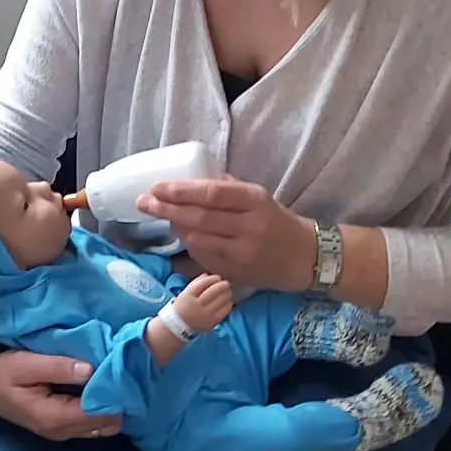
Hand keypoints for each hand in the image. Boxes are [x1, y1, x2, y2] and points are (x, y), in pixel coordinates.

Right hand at [0, 349, 121, 440]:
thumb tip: (91, 369)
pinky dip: (98, 407)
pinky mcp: (60, 427)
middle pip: (107, 424)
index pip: (99, 413)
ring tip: (108, 377)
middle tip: (117, 373)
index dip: (114, 393)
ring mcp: (61, 432)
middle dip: (116, 400)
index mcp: (53, 417)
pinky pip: (91, 423)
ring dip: (108, 404)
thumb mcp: (24, 363)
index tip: (120, 370)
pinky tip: (95, 386)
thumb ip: (58, 367)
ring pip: (102, 426)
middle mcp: (61, 431)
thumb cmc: (0, 371)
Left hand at [138, 176, 314, 292]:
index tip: (157, 187)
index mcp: (255, 200)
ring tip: (161, 216)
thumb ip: (227, 188)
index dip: (180, 191)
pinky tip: (181, 236)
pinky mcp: (237, 272)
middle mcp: (249, 226)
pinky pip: (203, 257)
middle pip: (199, 216)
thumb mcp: (259, 197)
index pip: (211, 193)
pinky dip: (188, 245)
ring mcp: (243, 252)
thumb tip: (190, 178)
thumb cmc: (277, 222)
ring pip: (198, 238)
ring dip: (175, 227)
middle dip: (166, 208)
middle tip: (143, 202)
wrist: (306, 257)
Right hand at [174, 274, 233, 330]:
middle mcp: (196, 305)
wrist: (179, 325)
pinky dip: (228, 304)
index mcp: (188, 296)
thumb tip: (209, 275)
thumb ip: (196, 282)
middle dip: (222, 285)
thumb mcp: (185, 292)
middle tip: (226, 283)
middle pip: (213, 292)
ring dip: (226, 293)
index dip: (212, 279)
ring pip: (220, 301)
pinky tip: (228, 300)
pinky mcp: (212, 322)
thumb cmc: (183, 305)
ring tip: (228, 291)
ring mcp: (205, 314)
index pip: (202, 284)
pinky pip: (224, 311)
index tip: (217, 277)